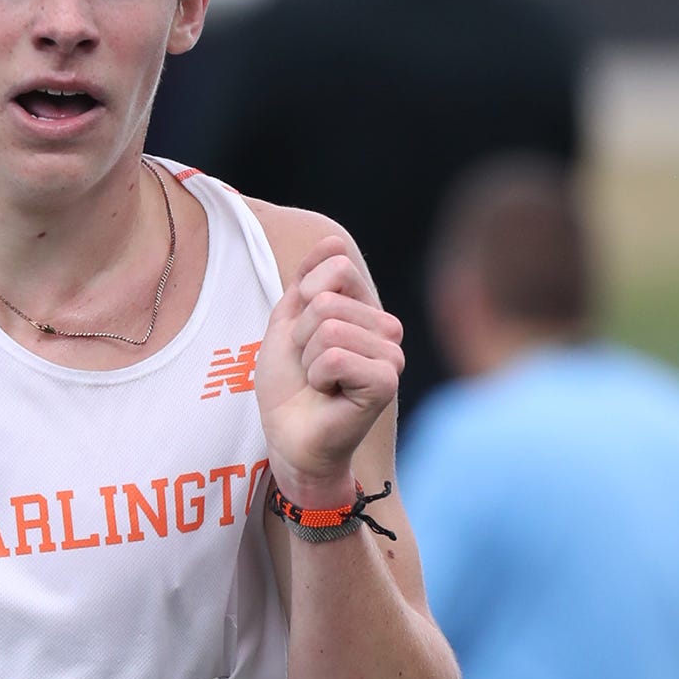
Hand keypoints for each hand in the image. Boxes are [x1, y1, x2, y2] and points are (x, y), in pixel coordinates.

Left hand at [254, 235, 403, 502]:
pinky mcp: (386, 380)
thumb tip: (331, 240)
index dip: (302, 298)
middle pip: (327, 299)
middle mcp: (387, 328)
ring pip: (329, 326)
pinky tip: (328, 395)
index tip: (302, 337)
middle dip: (300, 336)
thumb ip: (306, 282)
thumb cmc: (290, 388)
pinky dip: (317, 376)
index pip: (336, 266)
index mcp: (367, 310)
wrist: (290, 439)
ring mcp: (391, 354)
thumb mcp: (287, 324)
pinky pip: (334, 355)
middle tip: (310, 369)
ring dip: (307, 359)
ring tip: (318, 382)